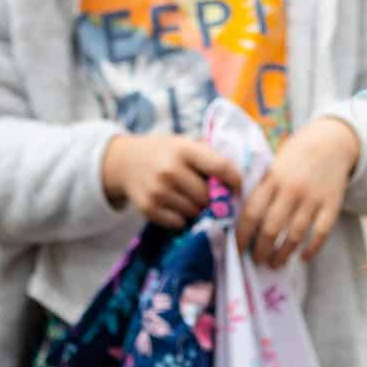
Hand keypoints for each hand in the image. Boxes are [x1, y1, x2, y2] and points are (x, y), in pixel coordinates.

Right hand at [102, 131, 244, 230]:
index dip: (235, 181)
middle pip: (208, 196)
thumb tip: (242, 178)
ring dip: (199, 210)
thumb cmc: (164, 152)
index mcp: (184, 149)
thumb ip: (209, 156)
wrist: (125, 161)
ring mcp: (158, 190)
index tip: (239, 188)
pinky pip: (179, 222)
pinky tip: (178, 206)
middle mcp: (170, 169)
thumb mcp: (184, 144)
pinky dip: (183, 218)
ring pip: (194, 211)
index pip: (220, 167)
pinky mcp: (148, 208)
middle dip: (215, 200)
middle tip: (216, 199)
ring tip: (194, 200)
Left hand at [237, 118, 359, 267]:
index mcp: (272, 179)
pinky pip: (321, 233)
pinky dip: (312, 249)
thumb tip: (238, 222)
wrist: (330, 142)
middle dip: (261, 250)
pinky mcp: (332, 204)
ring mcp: (313, 198)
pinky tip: (304, 257)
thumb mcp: (272, 167)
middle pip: (271, 229)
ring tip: (275, 263)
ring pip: (294, 235)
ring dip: (282, 255)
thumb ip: (260, 190)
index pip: (251, 212)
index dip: (242, 235)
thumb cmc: (294, 159)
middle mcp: (291, 189)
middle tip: (257, 260)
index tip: (238, 249)